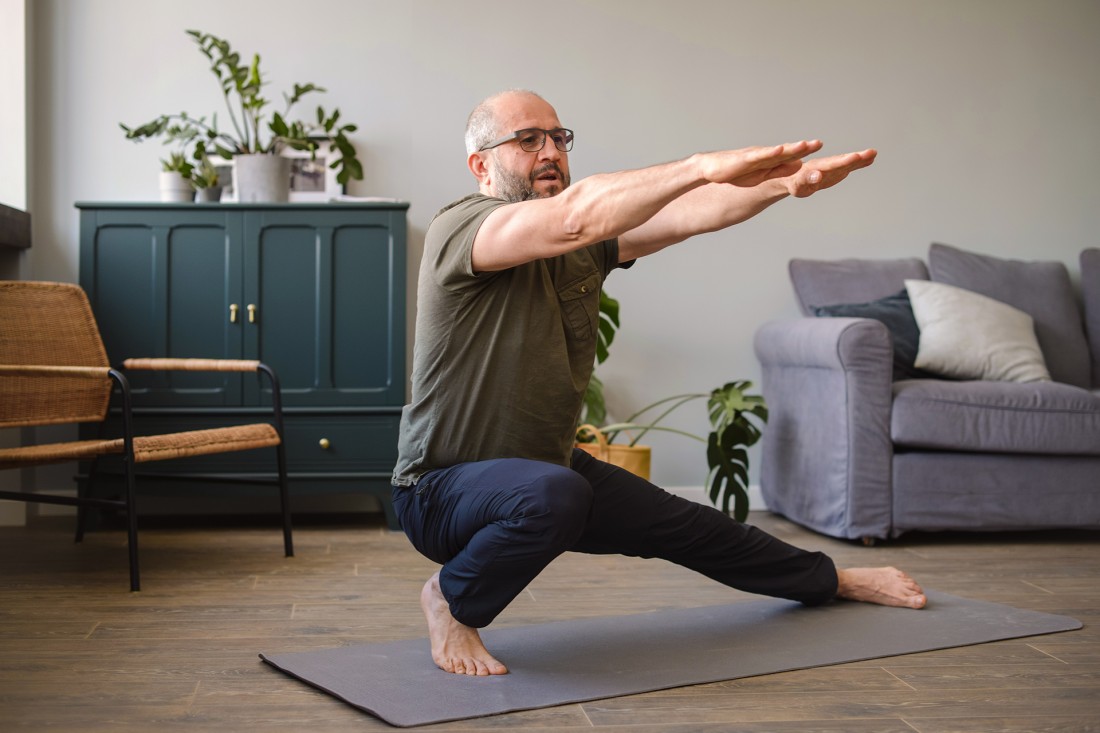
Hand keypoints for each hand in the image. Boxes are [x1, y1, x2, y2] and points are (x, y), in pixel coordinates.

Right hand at [698, 140, 823, 187]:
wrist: (711, 167)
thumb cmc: (737, 171)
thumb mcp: (762, 176)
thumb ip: (780, 172)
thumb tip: (799, 169)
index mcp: (774, 161)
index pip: (797, 157)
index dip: (811, 154)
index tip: (829, 154)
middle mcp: (768, 156)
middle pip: (793, 151)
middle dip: (808, 148)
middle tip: (822, 144)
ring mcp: (757, 156)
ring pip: (778, 151)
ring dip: (793, 148)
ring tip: (808, 144)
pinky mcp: (743, 159)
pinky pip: (759, 156)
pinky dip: (770, 152)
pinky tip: (779, 150)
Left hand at [782, 148, 877, 197]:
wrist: (791, 178)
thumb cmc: (792, 183)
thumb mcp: (797, 185)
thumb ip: (806, 180)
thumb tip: (818, 176)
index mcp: (816, 167)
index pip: (832, 164)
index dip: (843, 161)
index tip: (855, 156)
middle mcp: (826, 164)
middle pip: (842, 161)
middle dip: (856, 158)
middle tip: (871, 153)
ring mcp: (832, 167)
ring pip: (848, 162)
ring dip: (861, 159)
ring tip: (874, 153)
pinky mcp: (835, 171)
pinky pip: (849, 166)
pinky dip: (859, 163)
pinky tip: (870, 159)